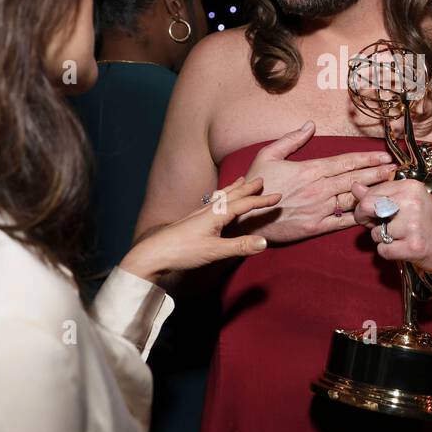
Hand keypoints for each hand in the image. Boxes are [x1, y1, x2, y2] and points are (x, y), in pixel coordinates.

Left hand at [119, 176, 280, 280]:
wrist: (153, 253)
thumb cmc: (183, 251)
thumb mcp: (215, 251)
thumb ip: (240, 246)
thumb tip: (265, 242)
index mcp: (217, 214)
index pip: (245, 204)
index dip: (262, 200)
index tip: (278, 196)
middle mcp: (209, 209)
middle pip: (233, 195)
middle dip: (248, 187)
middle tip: (261, 179)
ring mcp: (199, 213)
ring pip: (221, 196)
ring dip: (234, 188)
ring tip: (241, 180)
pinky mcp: (192, 219)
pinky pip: (213, 202)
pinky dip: (222, 196)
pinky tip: (216, 200)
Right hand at [237, 120, 400, 243]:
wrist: (245, 219)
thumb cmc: (256, 186)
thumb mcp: (267, 155)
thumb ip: (291, 140)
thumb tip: (310, 125)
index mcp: (310, 170)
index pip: (345, 162)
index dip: (367, 158)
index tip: (384, 156)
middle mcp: (319, 189)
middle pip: (354, 178)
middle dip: (377, 173)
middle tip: (395, 169)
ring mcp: (319, 209)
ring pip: (353, 198)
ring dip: (373, 192)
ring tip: (390, 187)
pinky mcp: (316, 227)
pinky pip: (342, 221)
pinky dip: (359, 216)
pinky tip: (373, 211)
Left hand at [350, 179, 431, 274]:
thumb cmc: (430, 220)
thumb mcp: (409, 200)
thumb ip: (381, 194)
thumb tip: (354, 186)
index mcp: (410, 187)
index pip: (370, 193)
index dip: (365, 206)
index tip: (372, 213)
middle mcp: (412, 203)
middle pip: (368, 208)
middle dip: (366, 219)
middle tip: (378, 226)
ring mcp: (413, 226)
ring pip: (375, 233)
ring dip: (383, 239)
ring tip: (400, 238)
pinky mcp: (413, 247)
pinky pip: (383, 250)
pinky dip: (389, 252)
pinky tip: (403, 248)